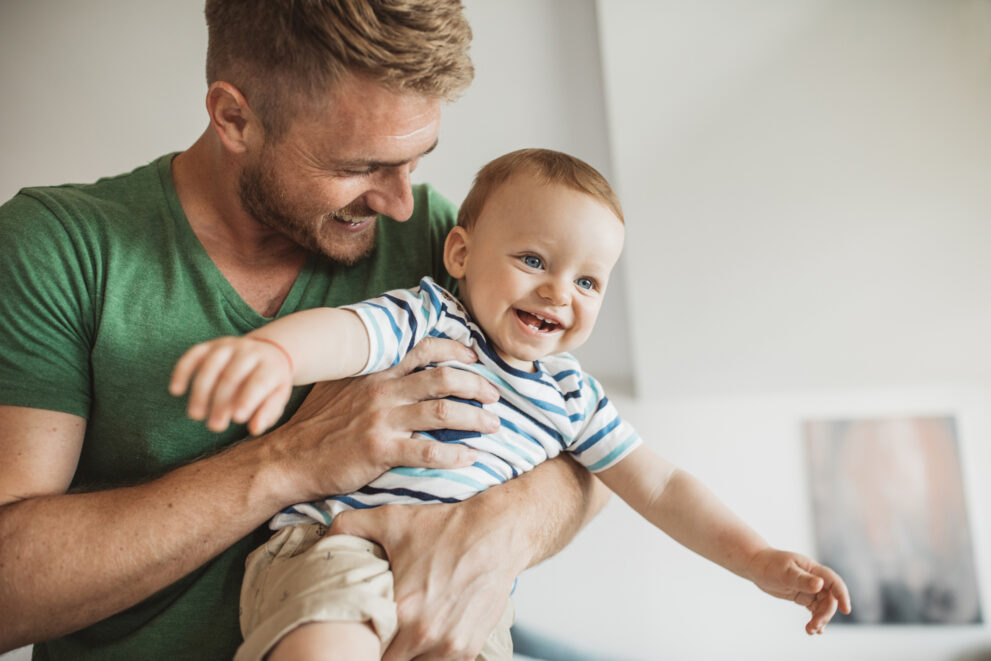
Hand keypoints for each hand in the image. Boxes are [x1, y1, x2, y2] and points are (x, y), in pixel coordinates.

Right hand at [169, 336, 292, 434]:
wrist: (266, 351)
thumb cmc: (270, 383)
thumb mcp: (277, 398)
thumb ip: (267, 412)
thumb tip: (254, 428)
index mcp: (270, 365)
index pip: (259, 382)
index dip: (248, 400)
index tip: (237, 419)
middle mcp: (249, 351)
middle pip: (232, 376)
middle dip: (221, 402)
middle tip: (215, 426)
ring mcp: (227, 346)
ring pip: (210, 365)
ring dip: (200, 391)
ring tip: (196, 415)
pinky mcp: (209, 345)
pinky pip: (192, 355)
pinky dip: (182, 371)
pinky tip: (176, 391)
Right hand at [260, 337, 499, 502]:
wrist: (289, 457)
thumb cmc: (316, 424)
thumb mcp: (340, 386)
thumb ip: (368, 374)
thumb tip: (394, 363)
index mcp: (376, 372)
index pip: (424, 348)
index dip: (455, 349)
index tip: (474, 357)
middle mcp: (383, 390)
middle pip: (444, 378)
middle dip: (476, 385)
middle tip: (494, 396)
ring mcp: (382, 419)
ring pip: (443, 412)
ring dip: (475, 418)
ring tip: (493, 425)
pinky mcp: (380, 450)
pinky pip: (429, 451)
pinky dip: (456, 455)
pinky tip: (471, 458)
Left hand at [330, 497, 522, 660]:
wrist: (498, 533)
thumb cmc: (446, 528)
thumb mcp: (392, 519)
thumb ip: (348, 527)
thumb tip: (322, 537)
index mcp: (401, 609)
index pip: (363, 648)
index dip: (355, 643)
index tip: (354, 634)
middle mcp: (424, 635)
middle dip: (377, 651)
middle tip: (374, 635)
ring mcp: (449, 646)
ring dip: (405, 656)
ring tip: (399, 636)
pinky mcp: (467, 649)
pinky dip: (429, 657)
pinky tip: (424, 638)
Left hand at [746, 548, 851, 633]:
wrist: (756, 565)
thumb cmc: (770, 564)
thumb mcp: (785, 572)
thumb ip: (802, 579)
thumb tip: (819, 584)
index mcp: (813, 569)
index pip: (833, 582)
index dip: (842, 595)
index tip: (846, 610)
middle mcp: (814, 579)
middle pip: (829, 599)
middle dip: (825, 614)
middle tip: (814, 626)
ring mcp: (809, 588)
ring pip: (822, 606)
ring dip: (820, 619)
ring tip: (810, 631)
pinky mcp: (802, 596)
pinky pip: (814, 609)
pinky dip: (815, 619)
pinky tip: (814, 630)